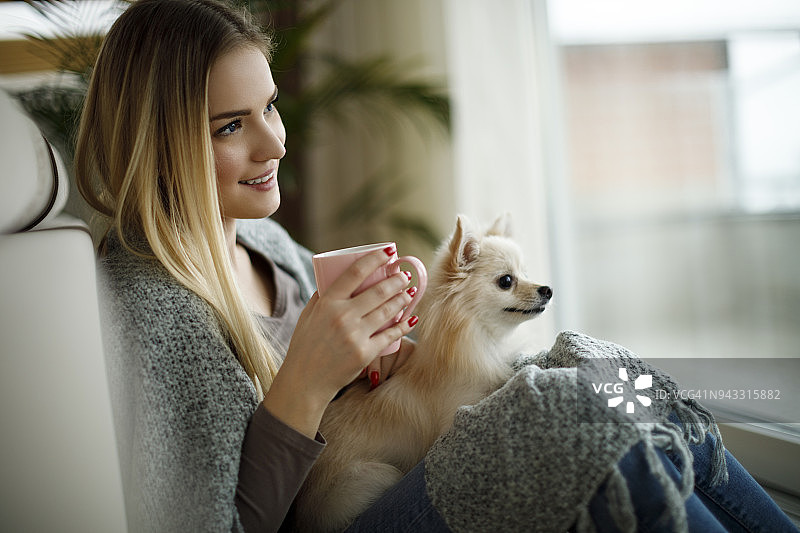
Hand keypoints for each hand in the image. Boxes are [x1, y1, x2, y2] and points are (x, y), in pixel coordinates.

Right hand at [264, 248, 418, 436]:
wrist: (305, 381)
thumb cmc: (305, 346)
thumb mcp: (307, 316)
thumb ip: (321, 297)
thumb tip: (334, 280)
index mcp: (327, 303)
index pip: (355, 273)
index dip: (374, 259)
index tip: (388, 252)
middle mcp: (342, 316)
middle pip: (378, 291)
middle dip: (397, 280)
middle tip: (405, 275)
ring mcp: (355, 335)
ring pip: (387, 310)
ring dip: (403, 298)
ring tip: (409, 291)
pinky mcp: (365, 352)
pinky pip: (390, 335)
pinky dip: (404, 325)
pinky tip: (411, 317)